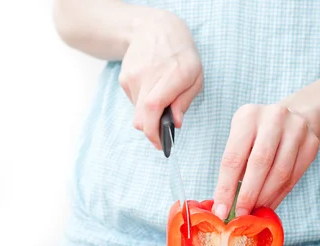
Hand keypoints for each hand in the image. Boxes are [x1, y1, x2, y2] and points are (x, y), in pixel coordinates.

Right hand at [119, 10, 202, 148]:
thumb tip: (175, 123)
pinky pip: (133, 102)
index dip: (154, 130)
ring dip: (150, 113)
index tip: (159, 144)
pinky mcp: (124, 79)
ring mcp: (133, 78)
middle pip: (141, 117)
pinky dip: (143, 103)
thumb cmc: (180, 55)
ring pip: (138, 112)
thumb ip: (185, 101)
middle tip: (161, 137)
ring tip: (161, 96)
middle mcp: (148, 76)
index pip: (154, 107)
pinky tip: (151, 88)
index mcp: (172, 74)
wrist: (154, 29)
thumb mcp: (195, 76)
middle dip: (151, 132)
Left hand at [212, 104, 319, 219]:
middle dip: (249, 195)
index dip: (226, 187)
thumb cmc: (259, 132)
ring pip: (280, 172)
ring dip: (266, 198)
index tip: (221, 210)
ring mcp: (297, 129)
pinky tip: (269, 204)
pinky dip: (280, 195)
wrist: (295, 116)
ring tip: (255, 211)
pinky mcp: (312, 143)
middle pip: (260, 164)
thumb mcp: (241, 137)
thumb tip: (225, 204)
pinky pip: (294, 177)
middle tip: (241, 215)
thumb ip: (234, 166)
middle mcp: (274, 118)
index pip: (233, 157)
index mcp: (248, 116)